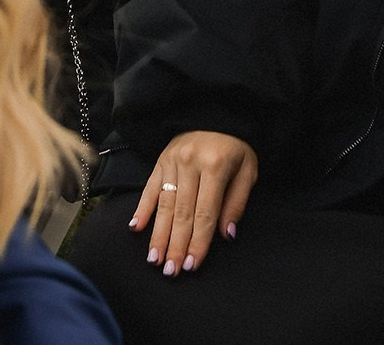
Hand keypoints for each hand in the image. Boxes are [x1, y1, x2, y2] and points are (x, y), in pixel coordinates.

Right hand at [129, 131, 256, 277]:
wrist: (217, 113)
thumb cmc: (236, 147)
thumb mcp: (248, 170)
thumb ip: (237, 202)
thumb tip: (226, 234)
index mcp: (214, 166)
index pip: (205, 213)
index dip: (198, 241)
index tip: (192, 265)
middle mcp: (189, 163)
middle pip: (182, 212)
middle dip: (176, 245)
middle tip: (171, 271)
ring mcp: (171, 161)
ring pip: (164, 204)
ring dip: (158, 234)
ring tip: (154, 259)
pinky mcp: (160, 160)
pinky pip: (149, 187)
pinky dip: (142, 208)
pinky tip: (136, 228)